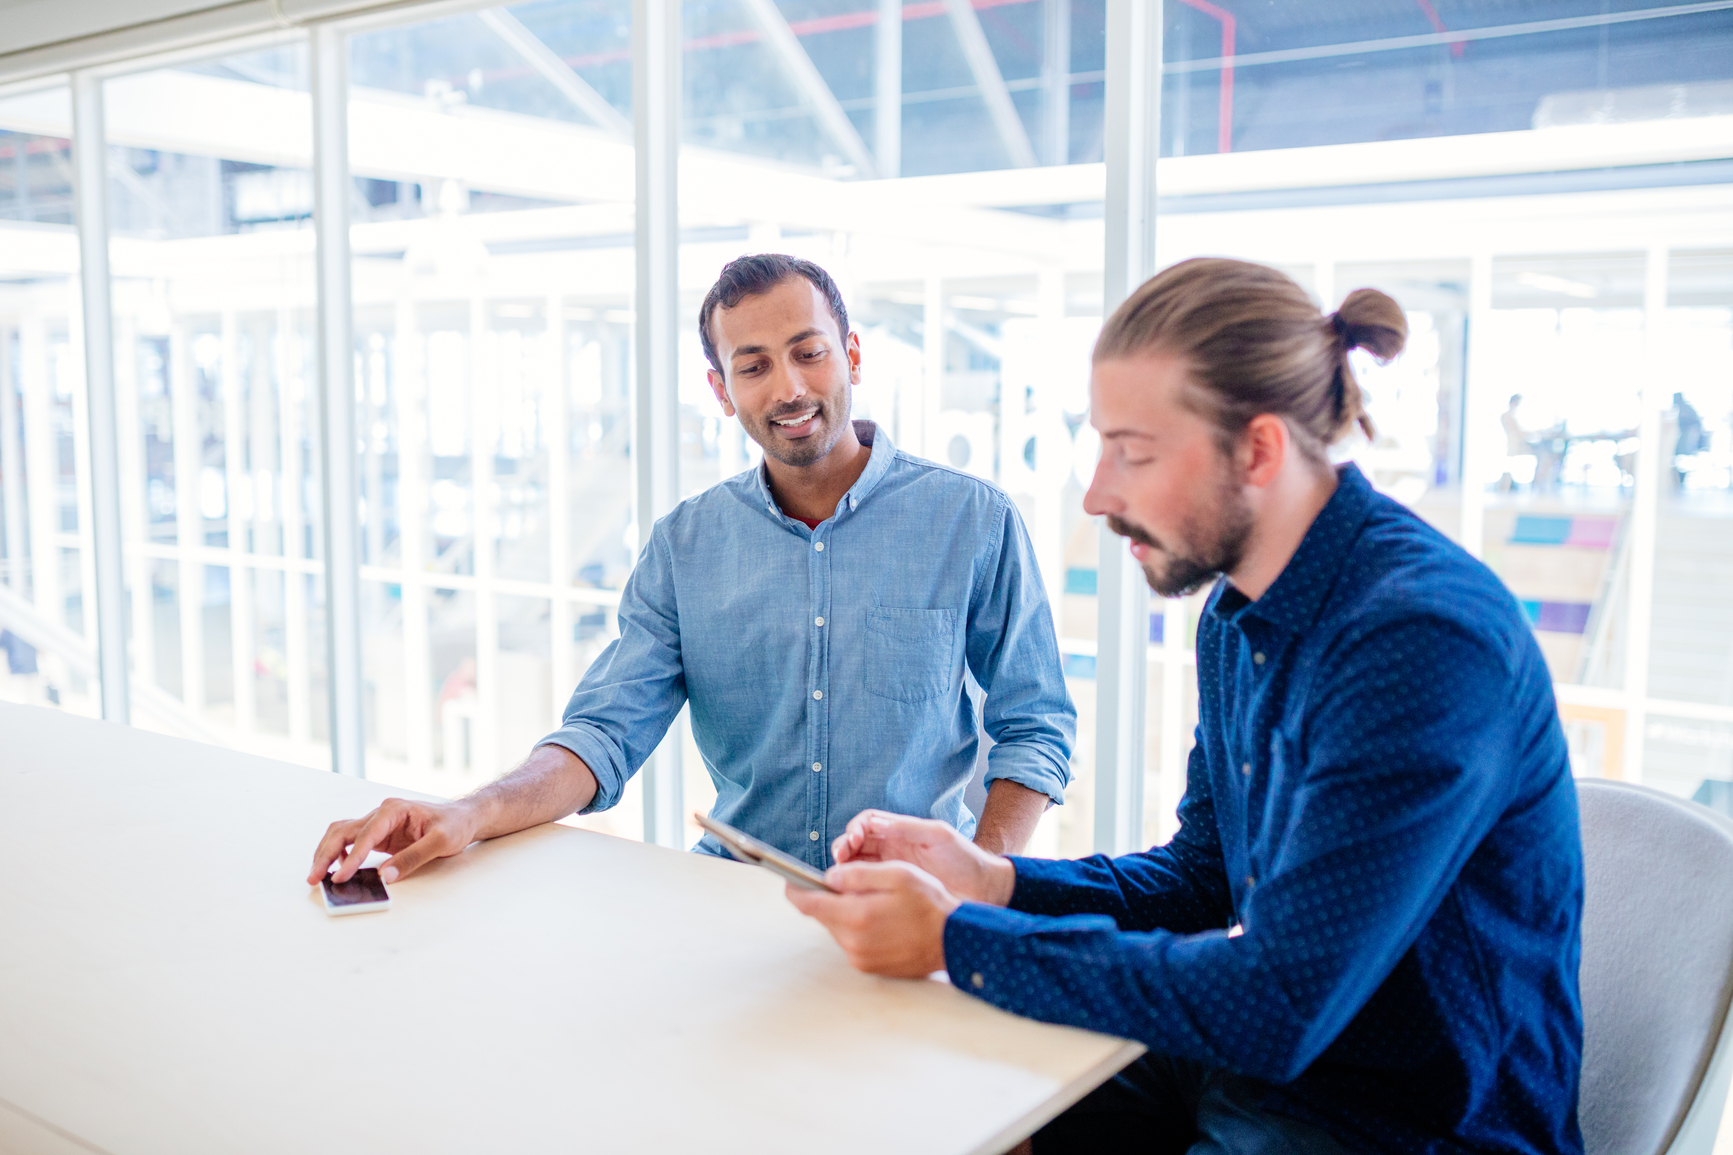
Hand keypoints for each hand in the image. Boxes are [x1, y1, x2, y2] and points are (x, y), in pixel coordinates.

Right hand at [306, 797, 481, 886]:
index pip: (366, 834)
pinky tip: (336, 868)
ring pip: (341, 834)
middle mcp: (381, 813)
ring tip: (317, 876)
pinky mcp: (378, 835)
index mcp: (394, 809)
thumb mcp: (440, 842)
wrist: (463, 818)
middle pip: (343, 831)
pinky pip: (351, 841)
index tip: (341, 876)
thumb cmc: (455, 825)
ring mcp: (378, 823)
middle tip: (315, 878)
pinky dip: (338, 853)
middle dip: (326, 854)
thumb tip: (386, 877)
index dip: (352, 857)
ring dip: (326, 853)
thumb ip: (412, 858)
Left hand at [785, 861, 959, 977]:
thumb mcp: (897, 874)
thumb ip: (858, 874)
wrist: (954, 941)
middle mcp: (852, 942)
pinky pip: (851, 942)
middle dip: (828, 898)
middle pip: (822, 916)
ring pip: (837, 928)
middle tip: (846, 884)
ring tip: (872, 901)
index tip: (790, 880)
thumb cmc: (930, 904)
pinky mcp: (868, 967)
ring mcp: (859, 958)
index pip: (808, 904)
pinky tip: (879, 919)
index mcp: (856, 915)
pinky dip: (857, 928)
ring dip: (845, 913)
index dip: (795, 889)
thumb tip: (829, 876)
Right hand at [832, 810, 1014, 905]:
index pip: (866, 825)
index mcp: (900, 833)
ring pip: (856, 868)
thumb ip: (908, 827)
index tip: (852, 841)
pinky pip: (867, 890)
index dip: (854, 830)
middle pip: (855, 846)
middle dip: (843, 849)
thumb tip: (876, 823)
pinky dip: (855, 890)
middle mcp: (891, 851)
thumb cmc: (966, 859)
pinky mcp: (894, 895)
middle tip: (839, 859)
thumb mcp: (939, 836)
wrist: (984, 891)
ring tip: (841, 878)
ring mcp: (891, 873)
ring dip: (844, 870)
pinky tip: (852, 895)